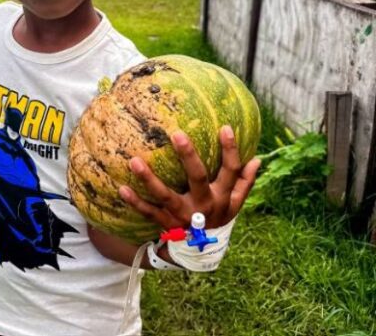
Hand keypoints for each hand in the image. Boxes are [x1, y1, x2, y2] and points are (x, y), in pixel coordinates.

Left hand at [118, 125, 260, 229]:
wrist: (202, 252)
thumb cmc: (217, 217)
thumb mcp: (235, 204)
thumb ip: (245, 182)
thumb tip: (257, 159)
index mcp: (222, 197)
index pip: (230, 171)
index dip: (230, 150)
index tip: (225, 127)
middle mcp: (204, 205)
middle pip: (197, 177)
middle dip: (188, 156)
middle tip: (177, 134)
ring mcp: (184, 215)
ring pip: (166, 195)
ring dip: (149, 179)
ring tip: (134, 160)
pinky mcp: (167, 223)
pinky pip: (149, 212)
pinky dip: (136, 202)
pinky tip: (122, 188)